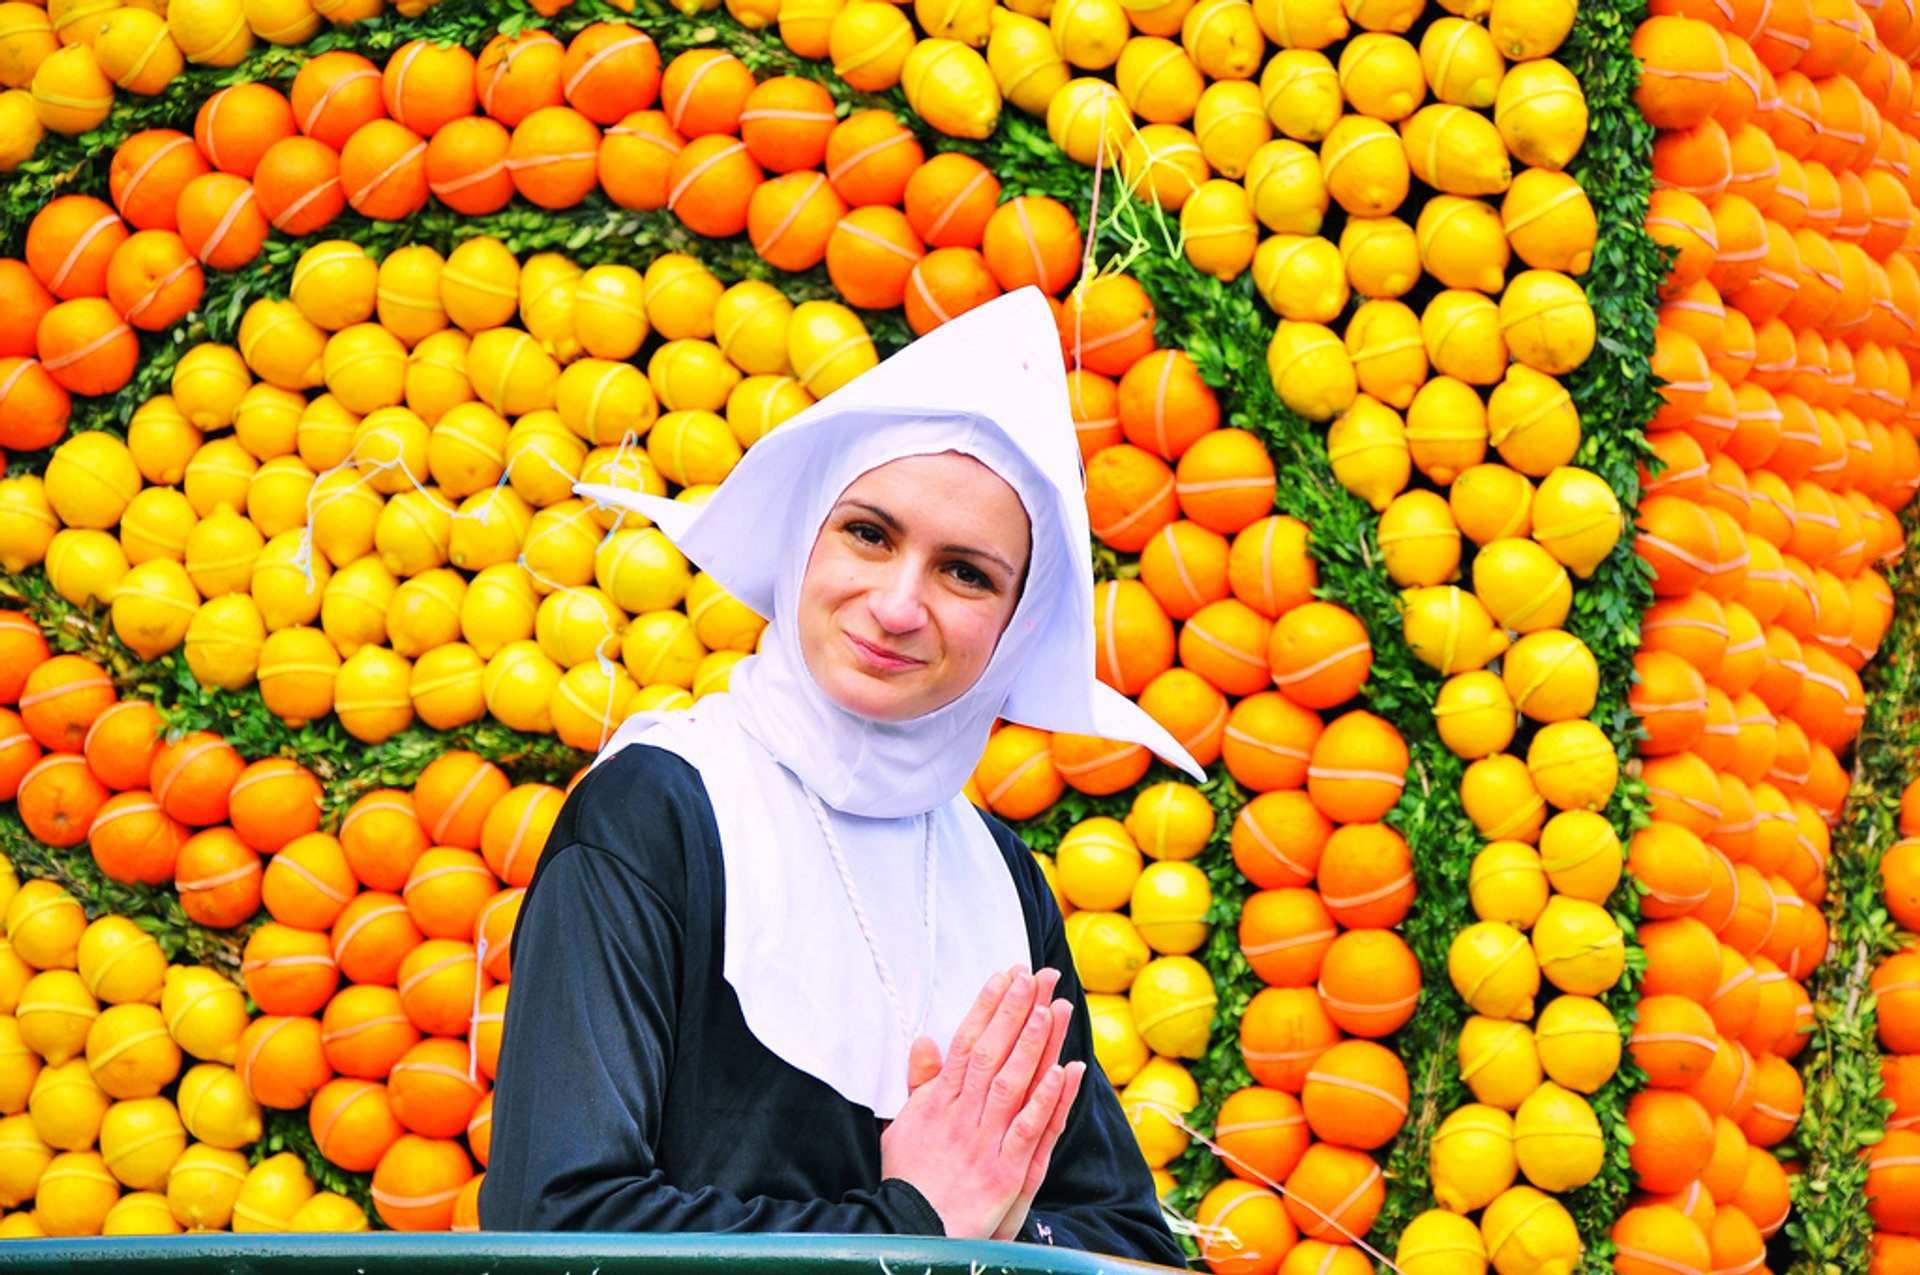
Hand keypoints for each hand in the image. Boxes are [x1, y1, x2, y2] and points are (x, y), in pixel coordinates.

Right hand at [883, 967, 1082, 1239]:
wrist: (909, 1231)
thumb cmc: (908, 1180)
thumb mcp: (902, 1125)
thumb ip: (920, 1082)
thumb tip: (925, 1039)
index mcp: (939, 1101)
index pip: (966, 1042)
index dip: (988, 1007)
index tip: (1006, 975)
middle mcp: (962, 1114)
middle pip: (992, 1053)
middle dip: (1016, 1011)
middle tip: (1037, 976)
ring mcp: (984, 1141)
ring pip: (1012, 1083)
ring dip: (1033, 1044)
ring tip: (1051, 1007)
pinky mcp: (1004, 1172)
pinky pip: (1028, 1130)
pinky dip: (1046, 1100)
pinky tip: (1064, 1072)